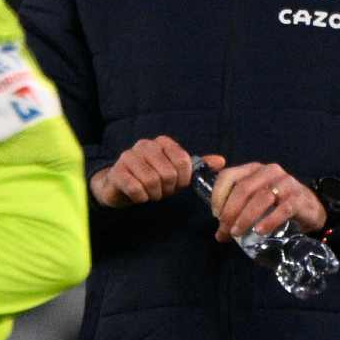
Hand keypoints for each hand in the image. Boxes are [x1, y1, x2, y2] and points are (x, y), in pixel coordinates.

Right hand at [90, 135, 223, 207]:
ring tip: (150, 193)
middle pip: (169, 173)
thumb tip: (221, 161)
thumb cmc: (152, 178)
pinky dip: (141, 198)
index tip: (176, 184)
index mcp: (162, 142)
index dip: (183, 179)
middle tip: (161, 190)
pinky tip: (139, 196)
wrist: (120, 186)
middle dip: (167, 189)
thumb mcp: (177, 173)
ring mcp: (129, 156)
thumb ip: (197, 166)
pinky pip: (136, 188)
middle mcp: (145, 144)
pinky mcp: (117, 171)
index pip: (183, 161)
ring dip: (154, 194)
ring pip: (152, 181)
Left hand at [210, 162, 326, 241]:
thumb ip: (236, 211)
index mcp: (254, 169)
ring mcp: (286, 183)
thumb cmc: (277, 204)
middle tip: (225, 230)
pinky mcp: (299, 198)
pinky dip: (269, 221)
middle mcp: (269, 171)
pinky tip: (260, 231)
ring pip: (261, 198)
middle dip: (230, 211)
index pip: (229, 175)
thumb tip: (219, 234)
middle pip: (244, 188)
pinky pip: (283, 209)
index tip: (216, 214)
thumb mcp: (255, 200)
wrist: (310, 209)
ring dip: (245, 217)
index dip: (218, 195)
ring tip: (237, 233)